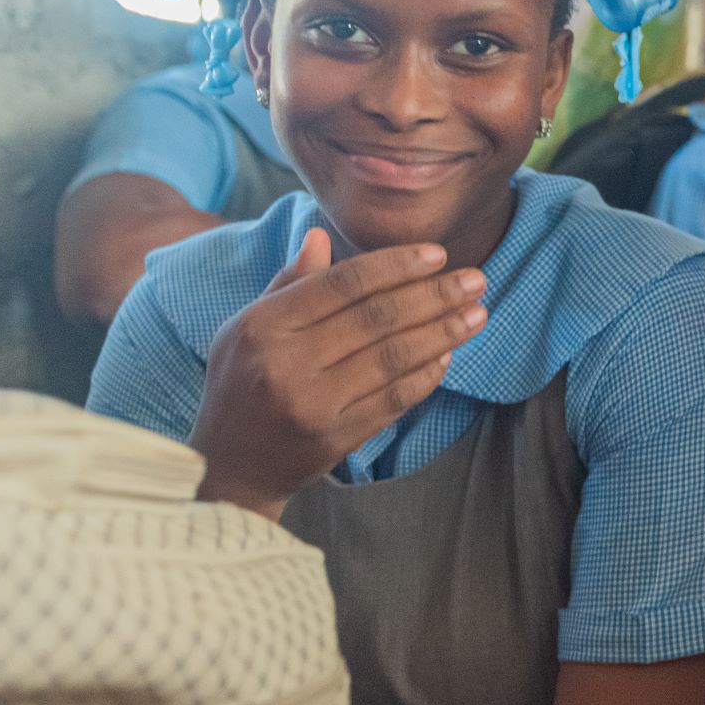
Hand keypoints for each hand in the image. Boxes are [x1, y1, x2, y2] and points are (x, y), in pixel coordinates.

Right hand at [189, 230, 487, 517]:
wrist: (227, 468)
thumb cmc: (241, 385)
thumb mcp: (248, 328)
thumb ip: (290, 283)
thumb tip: (321, 235)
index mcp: (263, 325)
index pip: (343, 284)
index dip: (396, 265)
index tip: (439, 254)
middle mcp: (286, 363)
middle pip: (376, 318)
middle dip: (434, 295)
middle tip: (476, 280)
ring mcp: (312, 404)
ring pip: (393, 358)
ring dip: (443, 332)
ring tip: (477, 314)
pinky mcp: (334, 439)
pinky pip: (394, 399)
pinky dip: (426, 375)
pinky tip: (448, 355)